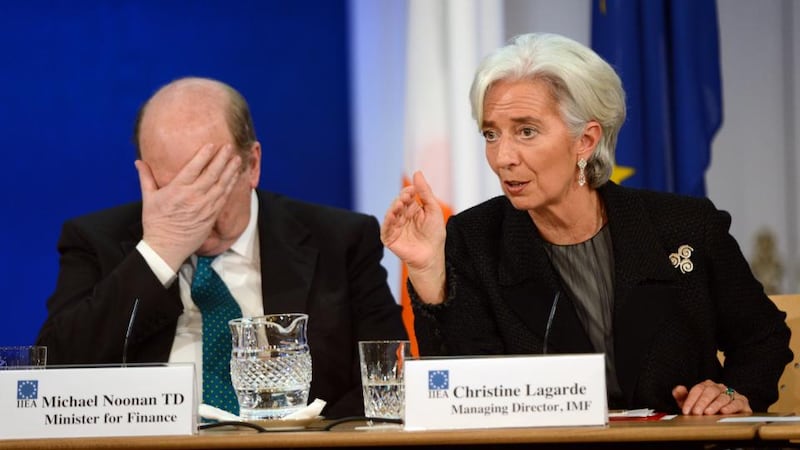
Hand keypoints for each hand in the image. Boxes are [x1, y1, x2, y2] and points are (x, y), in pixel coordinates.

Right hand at [136, 143, 240, 270]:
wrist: (166, 248)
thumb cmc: (156, 223)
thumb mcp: (148, 199)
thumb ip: (146, 178)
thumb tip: (138, 162)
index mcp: (177, 190)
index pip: (194, 167)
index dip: (204, 155)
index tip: (212, 145)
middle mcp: (193, 197)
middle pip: (212, 174)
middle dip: (222, 159)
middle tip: (229, 147)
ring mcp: (205, 207)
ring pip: (221, 185)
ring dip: (230, 171)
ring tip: (236, 159)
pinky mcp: (211, 216)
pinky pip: (223, 198)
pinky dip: (230, 186)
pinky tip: (234, 177)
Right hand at [381, 171, 446, 303]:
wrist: (432, 256)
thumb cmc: (434, 234)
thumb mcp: (433, 210)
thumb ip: (425, 192)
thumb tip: (417, 172)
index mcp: (412, 209)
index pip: (407, 196)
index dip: (408, 192)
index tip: (413, 189)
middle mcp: (402, 216)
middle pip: (398, 203)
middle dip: (401, 199)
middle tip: (407, 196)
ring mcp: (395, 227)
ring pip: (391, 214)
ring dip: (394, 208)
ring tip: (399, 204)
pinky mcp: (390, 238)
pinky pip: (386, 228)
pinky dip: (388, 221)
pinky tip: (392, 215)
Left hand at [672, 379, 751, 414]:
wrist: (728, 415)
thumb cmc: (707, 408)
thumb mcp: (693, 404)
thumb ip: (683, 397)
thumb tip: (677, 389)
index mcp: (707, 386)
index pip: (697, 389)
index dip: (690, 400)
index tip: (686, 411)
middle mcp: (719, 387)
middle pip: (710, 391)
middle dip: (702, 402)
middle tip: (696, 412)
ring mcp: (731, 393)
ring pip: (722, 397)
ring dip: (714, 405)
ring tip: (708, 412)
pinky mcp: (742, 402)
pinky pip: (737, 402)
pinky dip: (730, 407)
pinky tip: (724, 411)